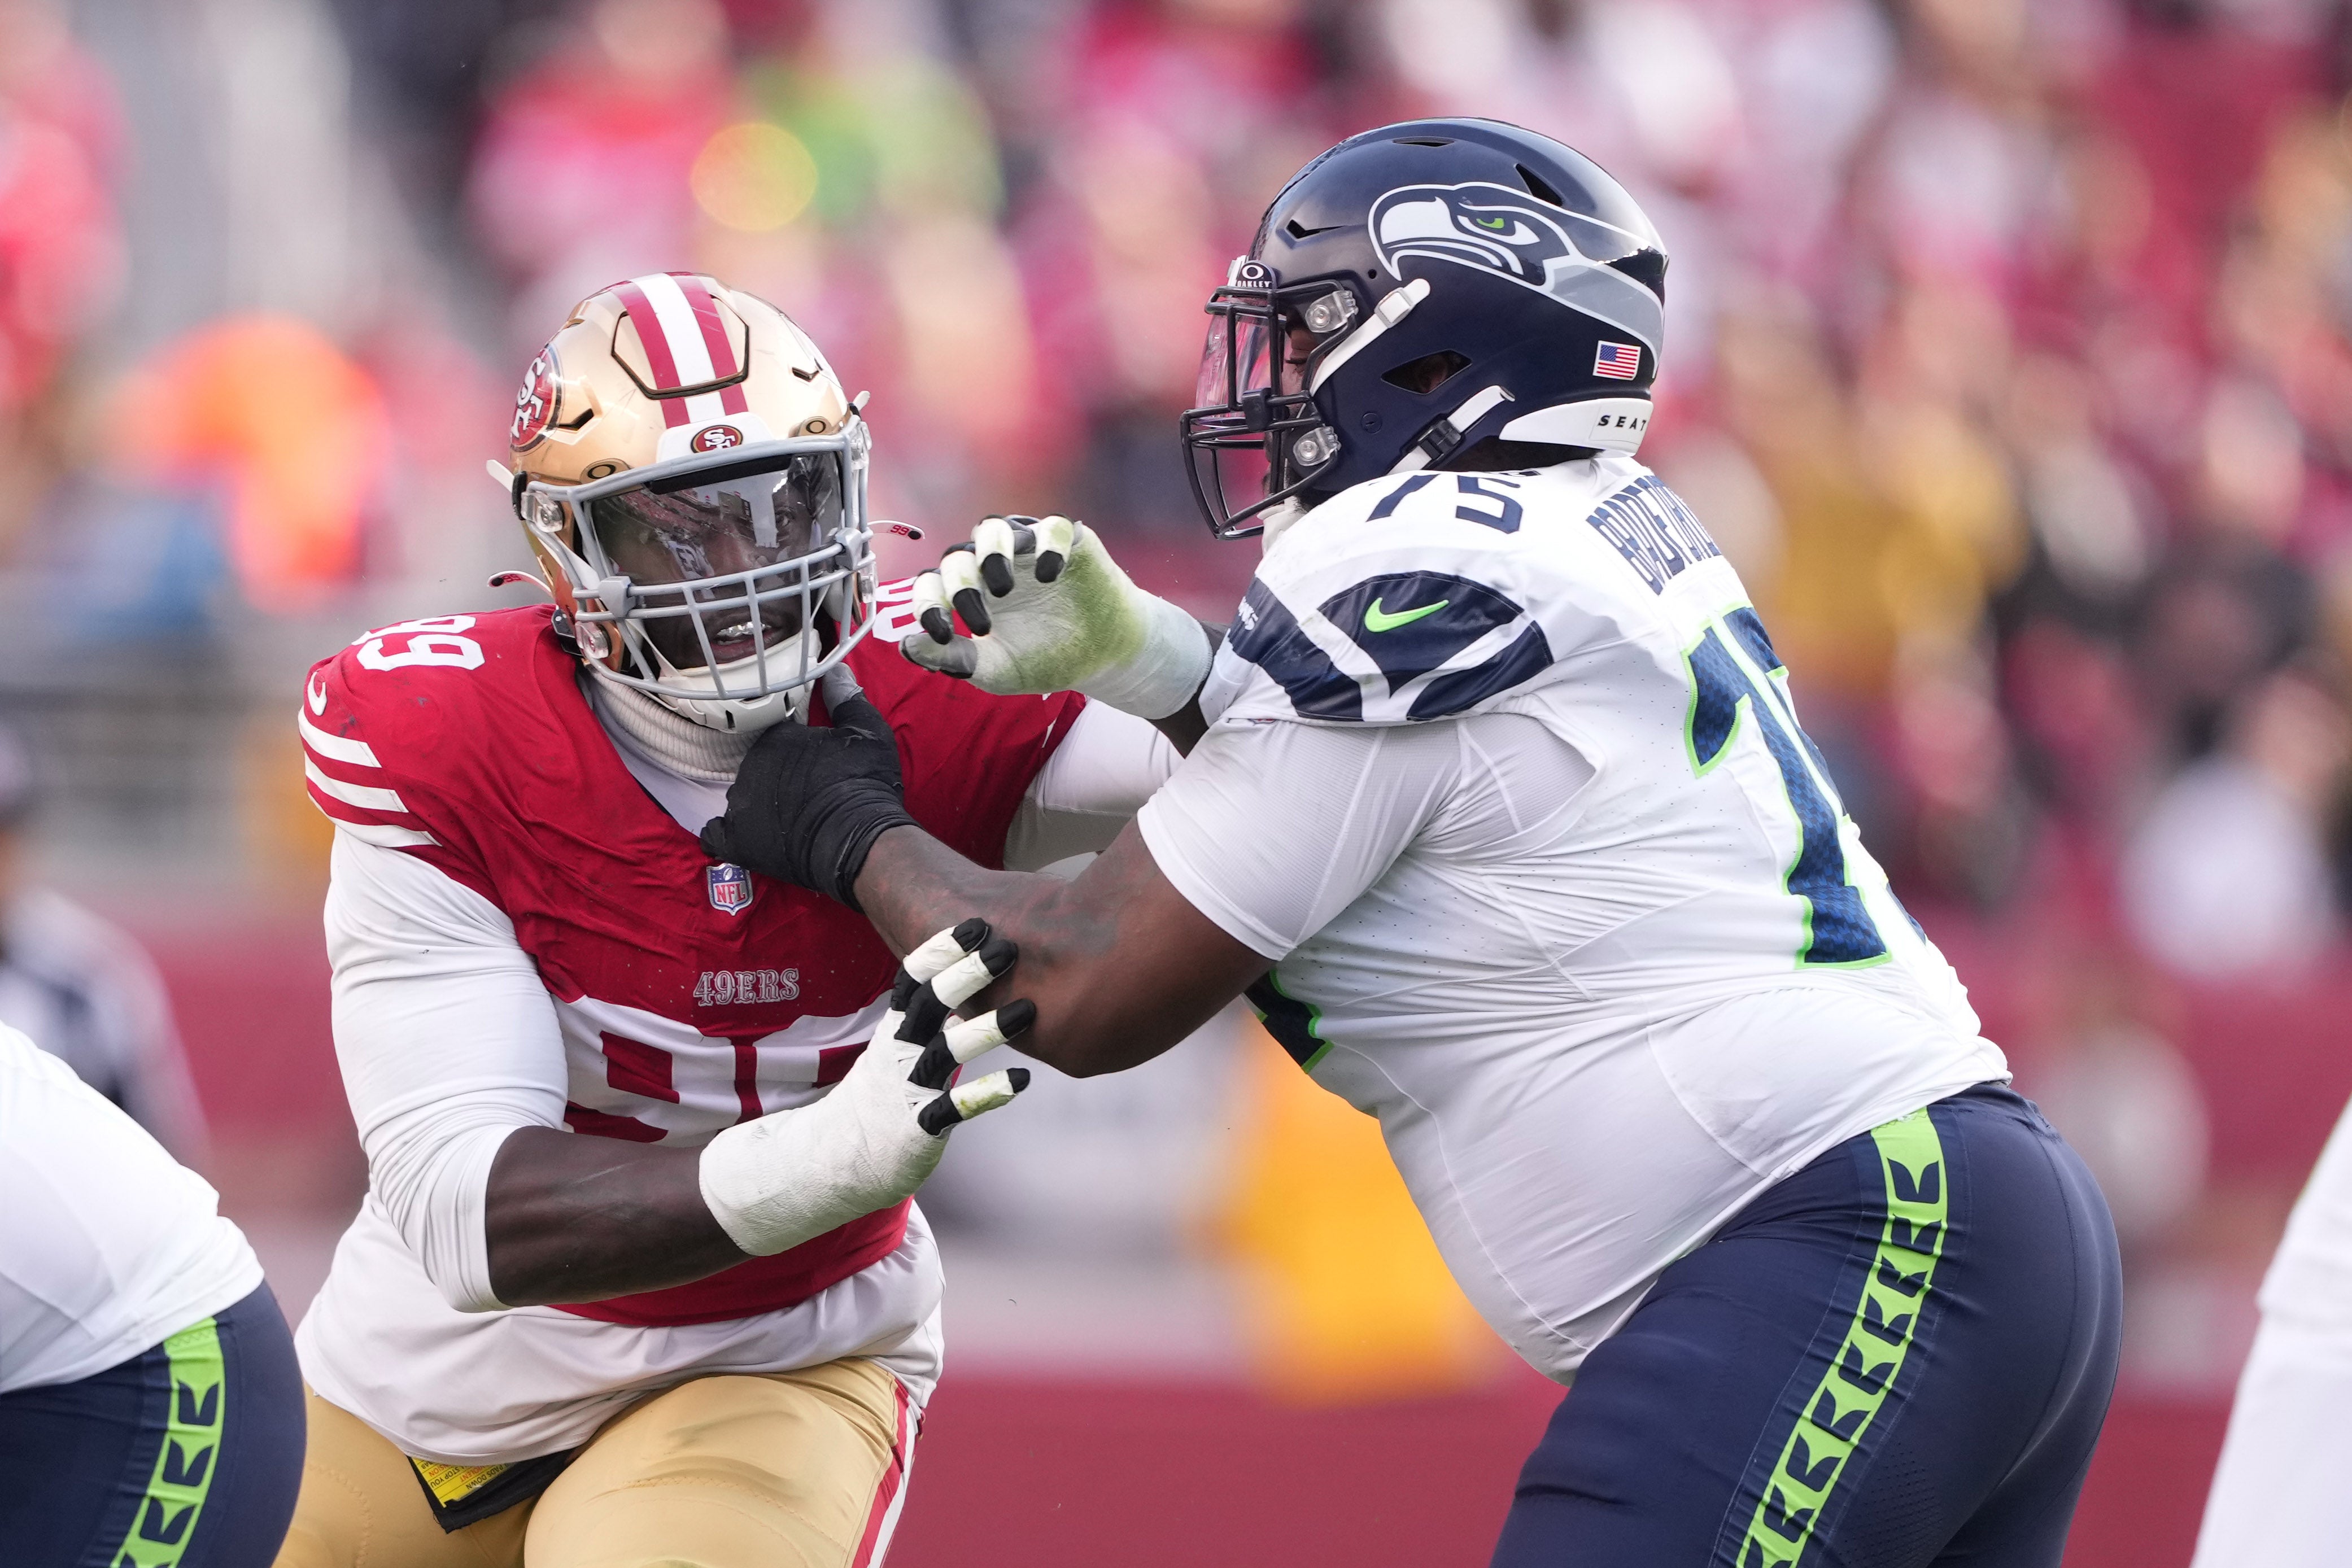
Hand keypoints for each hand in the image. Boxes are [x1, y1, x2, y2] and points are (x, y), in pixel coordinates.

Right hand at [697, 919, 1034, 1256]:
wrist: (840, 1157)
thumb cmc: (885, 1092)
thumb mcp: (900, 1046)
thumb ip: (931, 1015)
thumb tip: (973, 972)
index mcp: (896, 1028)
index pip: (913, 979)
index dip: (941, 951)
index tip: (974, 924)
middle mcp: (900, 1051)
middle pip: (930, 1004)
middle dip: (967, 974)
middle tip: (1006, 948)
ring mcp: (909, 1088)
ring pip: (946, 1052)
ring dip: (987, 1028)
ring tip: (1028, 1010)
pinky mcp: (920, 1125)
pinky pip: (955, 1107)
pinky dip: (987, 1092)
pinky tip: (1021, 1080)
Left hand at [700, 667, 914, 909]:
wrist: (858, 840)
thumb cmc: (865, 783)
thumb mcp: (867, 732)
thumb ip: (846, 697)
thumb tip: (835, 668)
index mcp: (776, 737)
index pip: (777, 736)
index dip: (797, 751)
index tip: (816, 764)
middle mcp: (751, 765)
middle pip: (758, 766)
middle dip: (778, 777)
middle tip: (808, 793)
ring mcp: (740, 804)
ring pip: (741, 797)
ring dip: (759, 803)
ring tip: (788, 818)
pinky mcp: (737, 841)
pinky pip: (715, 835)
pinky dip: (725, 834)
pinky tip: (743, 836)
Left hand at [900, 514, 1211, 719]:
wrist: (1105, 658)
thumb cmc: (1047, 658)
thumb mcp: (997, 669)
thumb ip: (954, 658)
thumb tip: (909, 646)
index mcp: (970, 594)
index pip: (932, 583)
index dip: (928, 604)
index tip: (941, 634)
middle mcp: (993, 565)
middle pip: (958, 554)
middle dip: (960, 586)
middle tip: (981, 625)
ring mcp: (1028, 550)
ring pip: (995, 527)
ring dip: (991, 552)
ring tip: (1003, 587)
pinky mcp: (1068, 542)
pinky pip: (1052, 527)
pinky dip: (1046, 545)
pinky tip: (1049, 575)